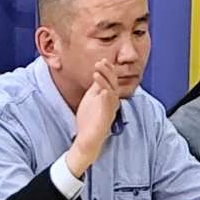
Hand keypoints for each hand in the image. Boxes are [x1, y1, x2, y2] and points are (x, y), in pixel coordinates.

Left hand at [65, 58, 120, 177]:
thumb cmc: (89, 120)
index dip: (108, 70)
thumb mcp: (91, 98)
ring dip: (105, 82)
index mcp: (109, 97)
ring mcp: (110, 111)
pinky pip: (108, 107)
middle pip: (113, 84)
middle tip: (100, 63)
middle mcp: (112, 103)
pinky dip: (106, 98)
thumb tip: (98, 72)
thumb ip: (96, 87)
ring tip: (96, 73)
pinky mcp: (106, 119)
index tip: (102, 60)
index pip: (111, 80)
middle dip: (107, 72)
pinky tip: (102, 91)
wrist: (86, 139)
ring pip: (111, 94)